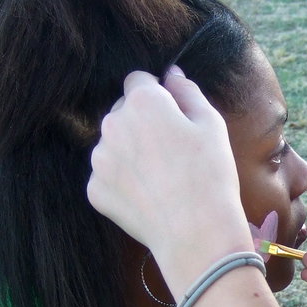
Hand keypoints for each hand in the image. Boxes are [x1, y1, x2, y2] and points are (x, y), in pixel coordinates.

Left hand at [88, 68, 252, 293]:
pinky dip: (123, 181)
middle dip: (141, 123)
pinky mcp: (94, 189)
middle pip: (122, 112)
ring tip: (161, 176)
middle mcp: (112, 124)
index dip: (158, 96)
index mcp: (142, 102)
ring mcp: (99, 159)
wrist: (196, 232)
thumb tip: (171, 74)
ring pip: (113, 144)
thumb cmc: (210, 174)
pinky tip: (149, 195)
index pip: (139, 81)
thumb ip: (187, 91)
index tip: (173, 117)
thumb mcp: (211, 124)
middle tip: (172, 150)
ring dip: (130, 151)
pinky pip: (107, 175)